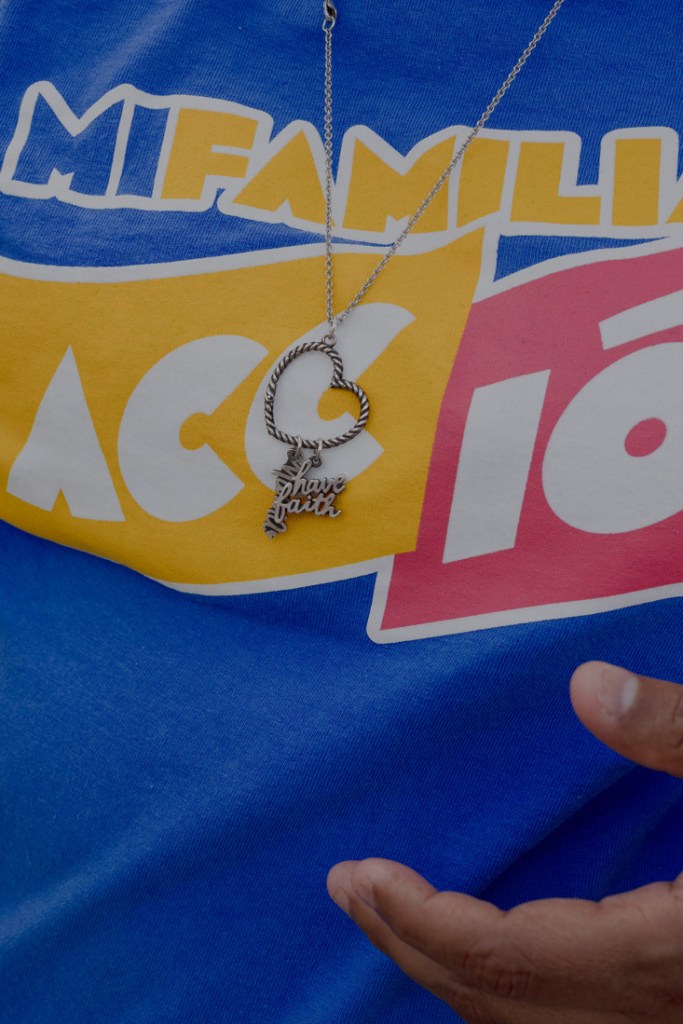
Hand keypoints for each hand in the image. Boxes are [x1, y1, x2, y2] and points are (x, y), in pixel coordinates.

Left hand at [327, 662, 682, 1022]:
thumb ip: (675, 731)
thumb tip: (585, 684)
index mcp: (662, 953)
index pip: (508, 956)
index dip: (424, 920)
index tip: (363, 874)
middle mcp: (653, 1008)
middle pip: (499, 998)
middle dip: (410, 943)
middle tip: (345, 886)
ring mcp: (660, 1018)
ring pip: (526, 1018)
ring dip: (448, 967)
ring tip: (387, 910)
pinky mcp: (663, 1004)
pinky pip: (555, 1011)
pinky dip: (498, 980)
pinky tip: (476, 935)